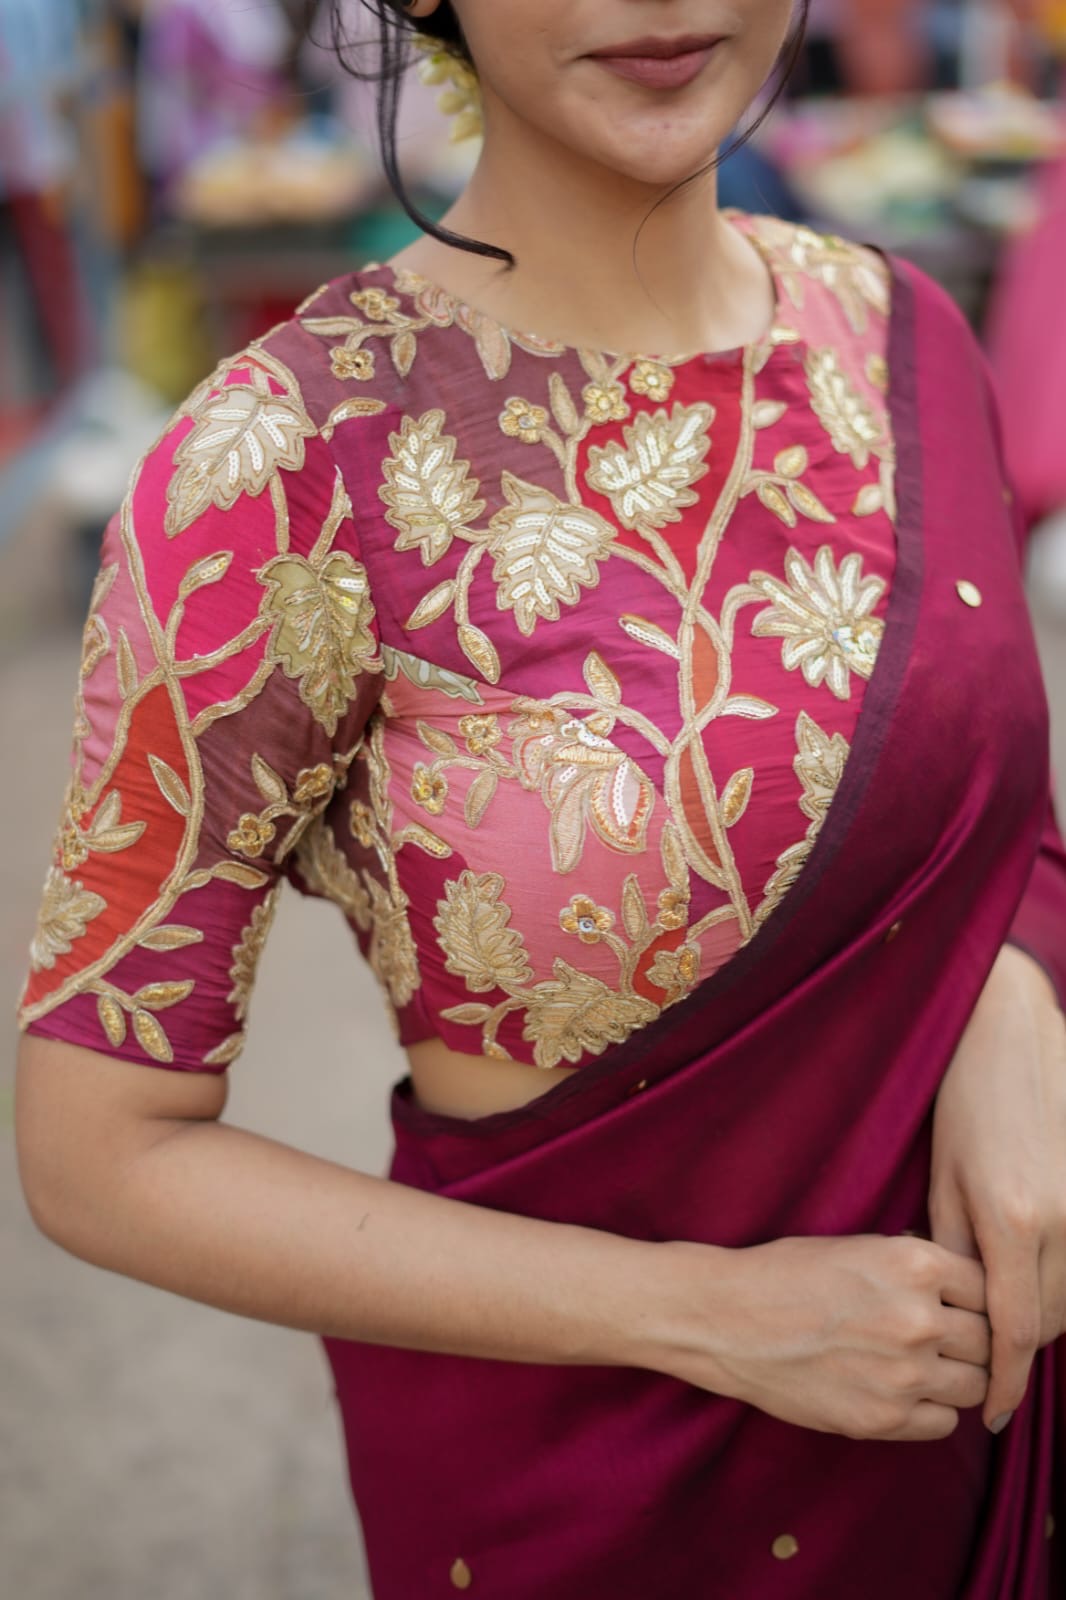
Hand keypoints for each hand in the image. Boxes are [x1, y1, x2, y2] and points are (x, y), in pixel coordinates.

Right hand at [652, 1233, 990, 1440]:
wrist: (726, 1319)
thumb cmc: (785, 1273)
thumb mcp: (858, 1246)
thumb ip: (914, 1266)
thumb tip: (959, 1285)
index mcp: (915, 1263)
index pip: (988, 1287)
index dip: (975, 1297)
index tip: (960, 1304)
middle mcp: (918, 1318)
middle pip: (988, 1339)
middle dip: (970, 1337)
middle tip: (942, 1336)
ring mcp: (905, 1374)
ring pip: (974, 1384)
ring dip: (955, 1375)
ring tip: (921, 1364)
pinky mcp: (884, 1419)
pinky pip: (944, 1423)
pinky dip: (931, 1410)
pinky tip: (901, 1390)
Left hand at [929, 944, 1065, 1432]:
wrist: (1010, 1032)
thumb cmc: (963, 1100)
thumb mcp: (942, 1176)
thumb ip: (954, 1250)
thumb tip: (960, 1311)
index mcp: (1013, 1220)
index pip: (1014, 1333)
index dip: (1003, 1383)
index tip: (989, 1417)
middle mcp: (1064, 1221)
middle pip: (1049, 1323)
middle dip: (1015, 1348)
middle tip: (981, 1361)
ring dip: (1041, 1315)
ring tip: (1001, 1314)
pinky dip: (1063, 1282)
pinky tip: (1033, 1274)